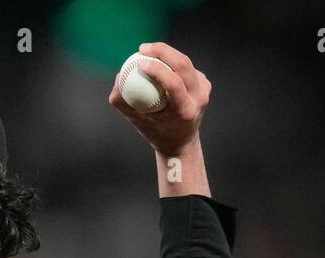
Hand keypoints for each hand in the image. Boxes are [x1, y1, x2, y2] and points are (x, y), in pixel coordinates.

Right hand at [109, 42, 210, 156]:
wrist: (180, 142)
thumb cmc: (155, 132)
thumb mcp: (136, 121)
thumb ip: (123, 102)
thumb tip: (119, 77)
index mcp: (184, 110)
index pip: (174, 83)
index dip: (157, 69)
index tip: (140, 63)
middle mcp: (199, 99)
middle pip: (183, 64)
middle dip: (162, 50)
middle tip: (143, 48)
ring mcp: (205, 90)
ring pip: (185, 62)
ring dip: (166, 54)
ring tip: (148, 53)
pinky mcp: (205, 84)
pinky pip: (186, 67)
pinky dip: (171, 63)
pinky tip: (161, 65)